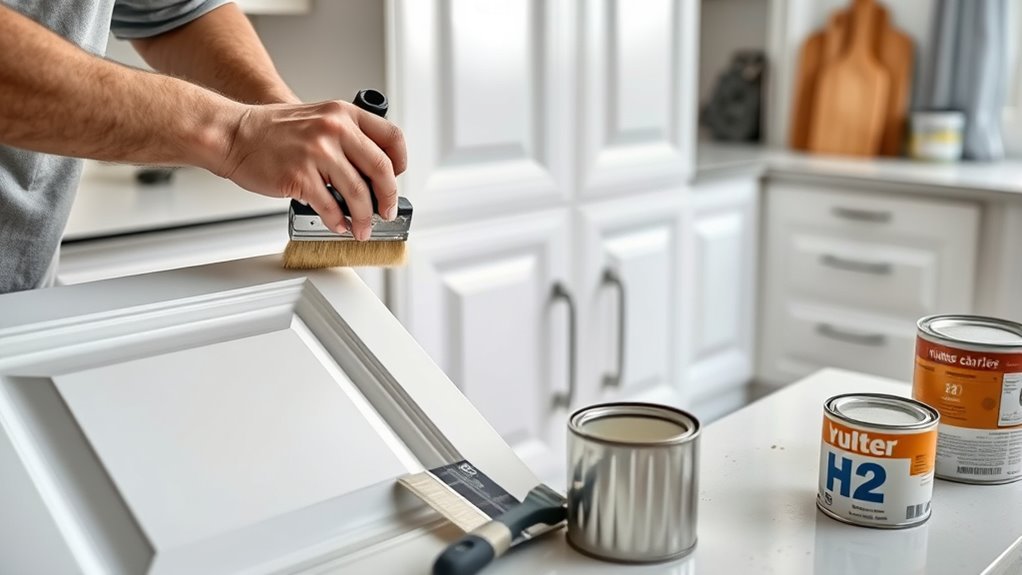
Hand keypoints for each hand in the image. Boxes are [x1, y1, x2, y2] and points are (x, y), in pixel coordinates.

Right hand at [218, 100, 406, 239]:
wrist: (233, 134)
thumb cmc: (271, 131)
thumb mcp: (318, 118)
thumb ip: (346, 138)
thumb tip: (373, 173)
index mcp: (343, 113)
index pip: (391, 137)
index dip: (400, 163)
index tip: (396, 178)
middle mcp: (334, 129)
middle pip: (381, 169)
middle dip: (388, 198)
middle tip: (386, 212)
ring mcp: (317, 152)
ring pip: (358, 194)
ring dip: (364, 218)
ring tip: (362, 228)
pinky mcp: (300, 176)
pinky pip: (330, 207)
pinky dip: (338, 222)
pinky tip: (338, 225)